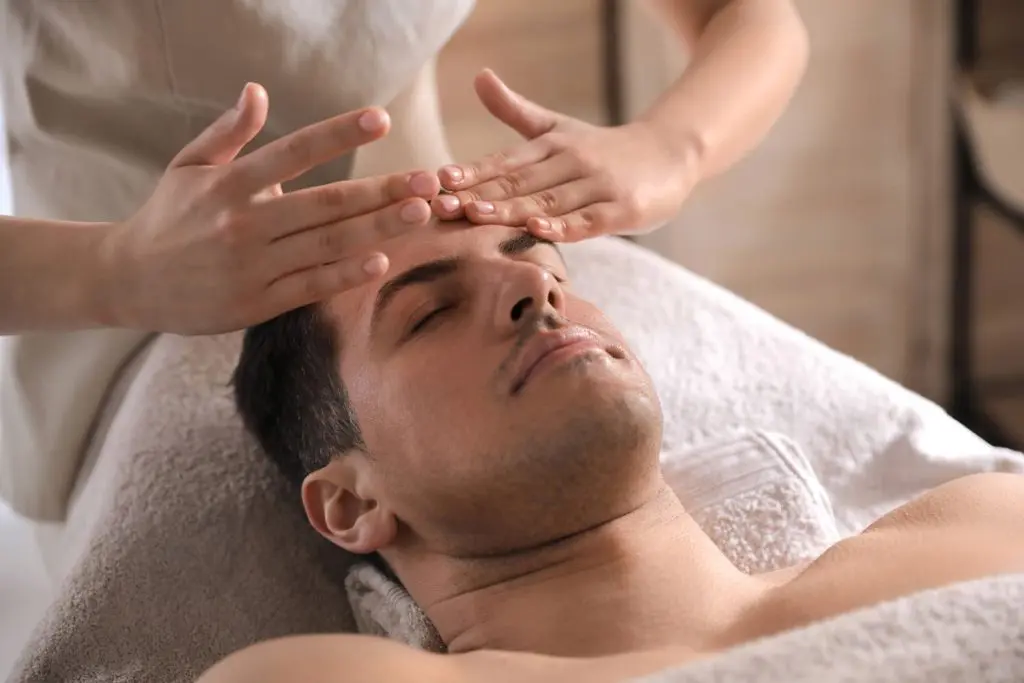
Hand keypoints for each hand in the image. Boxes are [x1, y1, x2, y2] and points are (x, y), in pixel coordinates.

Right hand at [102, 83, 438, 334]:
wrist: (127, 281)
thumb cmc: (166, 218)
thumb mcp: (187, 167)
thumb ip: (227, 133)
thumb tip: (259, 92)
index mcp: (228, 185)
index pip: (293, 152)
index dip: (338, 134)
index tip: (380, 120)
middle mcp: (242, 224)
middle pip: (325, 204)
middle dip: (380, 191)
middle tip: (427, 180)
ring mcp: (251, 267)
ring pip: (326, 245)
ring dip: (377, 229)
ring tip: (419, 213)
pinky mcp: (255, 304)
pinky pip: (310, 287)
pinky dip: (345, 274)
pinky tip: (381, 260)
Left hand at [432, 70, 698, 242]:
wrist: (671, 153)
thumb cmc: (605, 148)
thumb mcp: (558, 128)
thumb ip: (515, 110)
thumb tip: (479, 77)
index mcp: (551, 145)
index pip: (505, 162)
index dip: (472, 172)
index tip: (438, 180)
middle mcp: (572, 162)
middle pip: (519, 183)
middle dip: (479, 194)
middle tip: (442, 204)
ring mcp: (597, 186)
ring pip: (548, 202)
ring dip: (511, 210)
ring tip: (476, 215)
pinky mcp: (622, 210)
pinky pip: (588, 221)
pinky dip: (563, 227)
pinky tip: (537, 230)